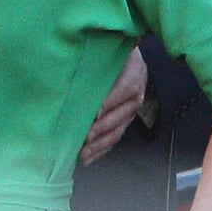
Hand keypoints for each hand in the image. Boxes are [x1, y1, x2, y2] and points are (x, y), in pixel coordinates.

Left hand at [79, 46, 147, 165]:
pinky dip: (102, 149)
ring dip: (100, 144)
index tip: (94, 114)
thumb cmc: (117, 55)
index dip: (109, 103)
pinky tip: (88, 157)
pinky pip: (115, 137)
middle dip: (101, 129)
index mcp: (133, 75)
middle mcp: (135, 97)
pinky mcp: (125, 122)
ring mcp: (131, 112)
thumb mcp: (111, 53)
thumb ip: (99, 61)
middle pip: (119, 116)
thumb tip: (76, 67)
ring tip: (83, 154)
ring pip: (117, 131)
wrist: (133, 60)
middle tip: (84, 138)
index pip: (122, 90)